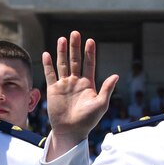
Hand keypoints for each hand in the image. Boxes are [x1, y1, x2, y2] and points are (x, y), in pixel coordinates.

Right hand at [43, 31, 117, 160]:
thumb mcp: (101, 105)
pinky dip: (48, 65)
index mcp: (88, 84)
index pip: (89, 64)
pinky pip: (50, 74)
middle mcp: (76, 81)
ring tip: (62, 39)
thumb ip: (107, 89)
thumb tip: (116, 75)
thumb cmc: (88, 120)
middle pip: (75, 60)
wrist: (71, 131)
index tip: (90, 40)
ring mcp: (64, 84)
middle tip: (75, 33)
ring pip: (63, 64)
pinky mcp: (53, 90)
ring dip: (62, 52)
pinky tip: (47, 54)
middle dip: (75, 47)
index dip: (89, 53)